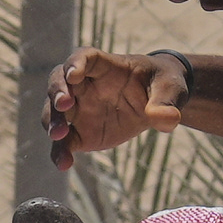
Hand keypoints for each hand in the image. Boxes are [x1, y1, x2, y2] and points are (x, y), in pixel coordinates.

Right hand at [49, 49, 185, 163]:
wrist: (158, 102)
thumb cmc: (162, 85)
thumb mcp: (170, 89)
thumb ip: (165, 103)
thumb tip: (168, 120)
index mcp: (106, 66)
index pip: (84, 57)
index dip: (76, 63)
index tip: (73, 74)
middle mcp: (85, 85)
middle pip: (59, 82)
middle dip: (57, 92)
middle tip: (64, 105)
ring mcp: (79, 109)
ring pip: (54, 112)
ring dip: (52, 122)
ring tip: (60, 137)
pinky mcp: (80, 133)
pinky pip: (64, 143)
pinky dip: (60, 153)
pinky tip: (64, 164)